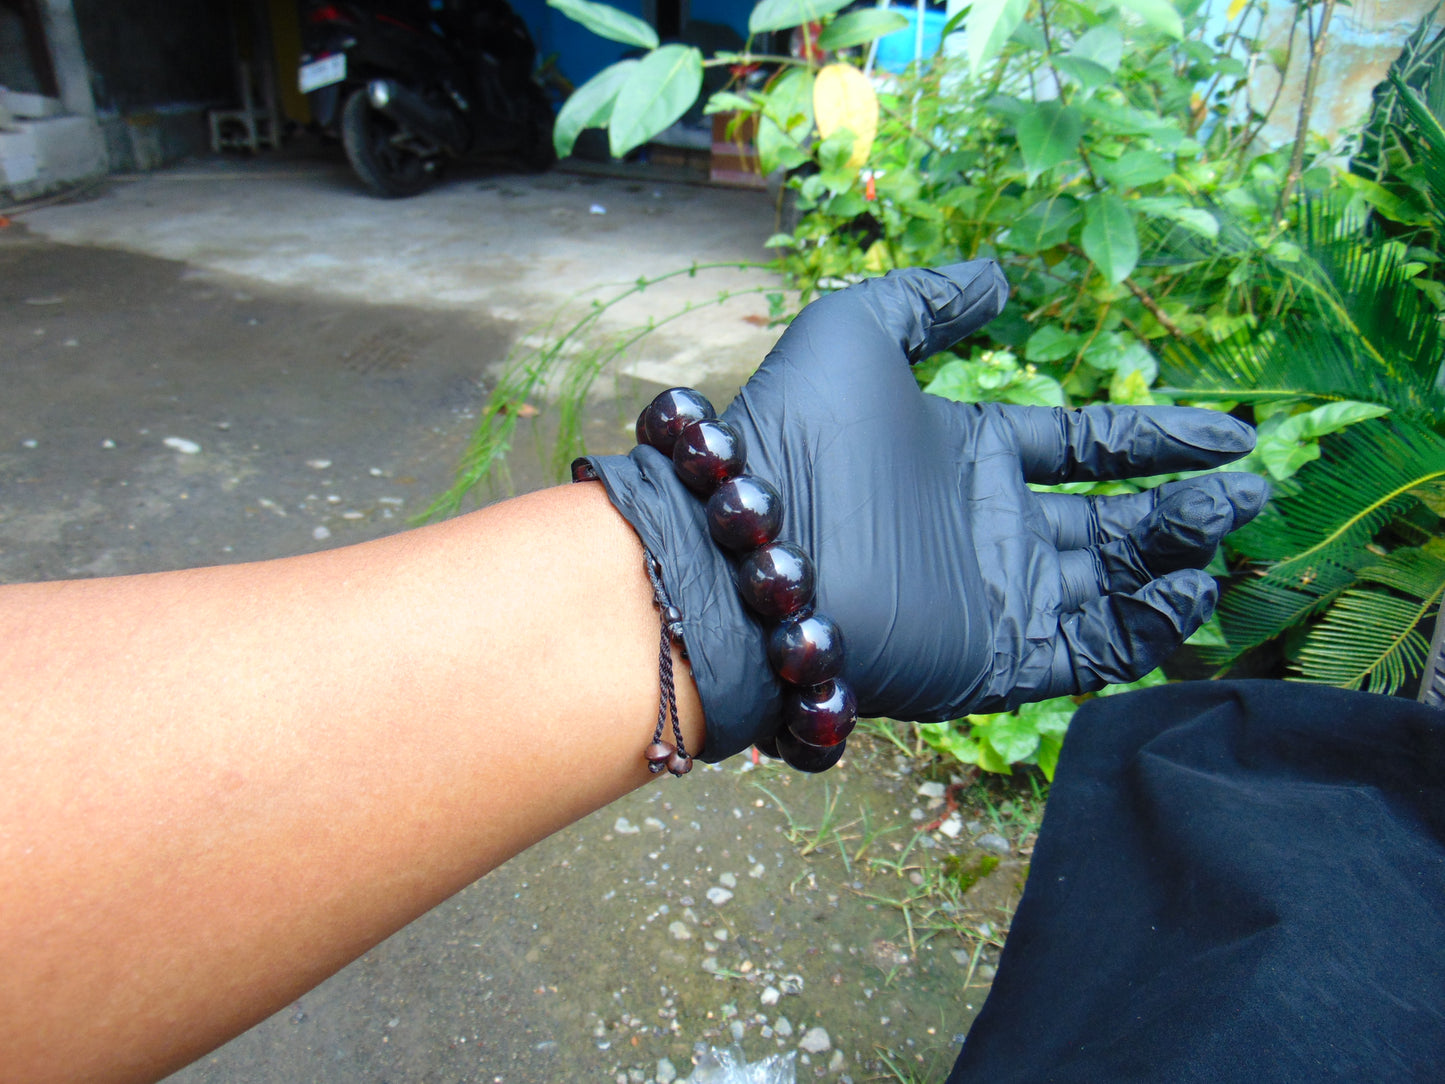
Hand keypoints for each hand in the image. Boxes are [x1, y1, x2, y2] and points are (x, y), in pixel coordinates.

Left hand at [583, 262, 1267, 760]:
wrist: (748, 540)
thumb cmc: (796, 431)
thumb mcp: (858, 329)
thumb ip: (931, 300)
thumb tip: (1001, 274)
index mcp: (971, 452)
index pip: (1087, 448)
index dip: (1159, 442)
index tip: (1230, 434)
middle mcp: (989, 527)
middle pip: (1112, 521)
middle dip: (1184, 506)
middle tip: (1253, 491)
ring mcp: (993, 597)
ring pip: (1112, 585)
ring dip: (1176, 560)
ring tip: (1232, 529)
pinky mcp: (992, 661)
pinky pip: (1090, 651)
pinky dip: (1146, 628)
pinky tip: (1191, 589)